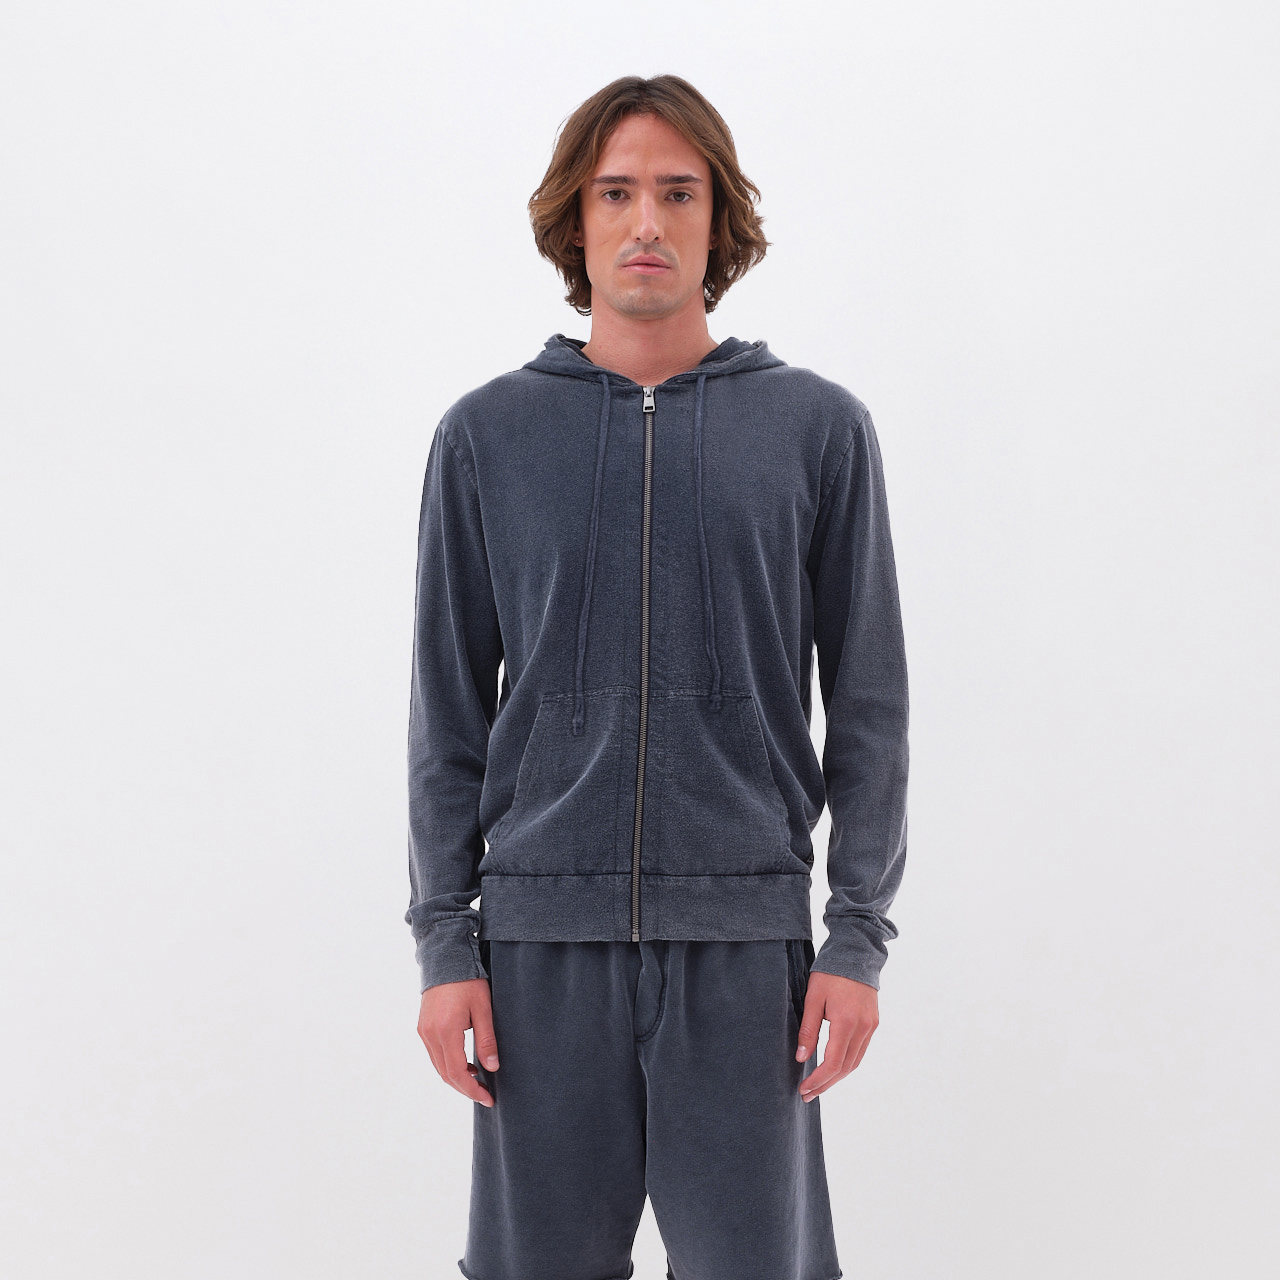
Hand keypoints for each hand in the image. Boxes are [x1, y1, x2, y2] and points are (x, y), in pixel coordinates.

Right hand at [418, 977, 499, 1107]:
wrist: (445, 959)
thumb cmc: (468, 980)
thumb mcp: (483, 1008)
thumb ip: (487, 1039)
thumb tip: (492, 1068)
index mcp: (446, 1031)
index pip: (457, 1073)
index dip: (472, 1090)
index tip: (488, 1099)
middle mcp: (430, 1034)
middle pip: (445, 1074)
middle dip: (465, 1088)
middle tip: (485, 1095)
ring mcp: (423, 1031)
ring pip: (438, 1066)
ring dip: (456, 1078)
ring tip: (477, 1080)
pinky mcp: (422, 1027)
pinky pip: (434, 1055)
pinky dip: (448, 1065)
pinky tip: (465, 1063)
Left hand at [794, 970, 877, 1100]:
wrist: (856, 954)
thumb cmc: (830, 974)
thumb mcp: (813, 998)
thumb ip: (808, 1029)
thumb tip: (801, 1058)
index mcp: (846, 1022)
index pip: (832, 1063)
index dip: (818, 1080)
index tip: (803, 1089)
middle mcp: (863, 1028)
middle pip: (845, 1068)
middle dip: (825, 1084)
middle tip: (807, 1094)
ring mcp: (871, 1027)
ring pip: (854, 1062)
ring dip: (837, 1077)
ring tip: (818, 1085)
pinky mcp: (873, 1023)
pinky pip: (860, 1051)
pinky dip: (846, 1064)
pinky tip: (833, 1067)